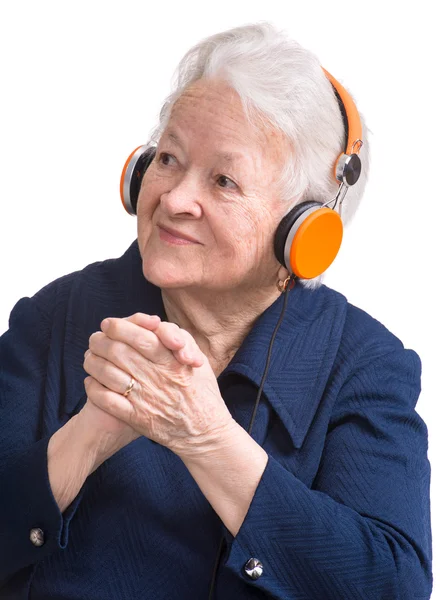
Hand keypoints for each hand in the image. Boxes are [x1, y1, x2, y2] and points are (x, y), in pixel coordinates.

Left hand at [82, 313, 234, 458]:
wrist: (205, 431)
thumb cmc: (202, 392)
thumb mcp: (198, 359)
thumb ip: (178, 338)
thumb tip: (155, 324)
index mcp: (172, 361)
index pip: (141, 337)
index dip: (120, 327)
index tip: (108, 323)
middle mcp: (157, 377)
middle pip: (119, 352)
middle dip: (101, 341)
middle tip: (94, 338)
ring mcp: (145, 398)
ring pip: (108, 374)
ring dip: (93, 362)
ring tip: (89, 357)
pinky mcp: (136, 418)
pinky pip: (107, 400)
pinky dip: (94, 389)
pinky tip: (91, 381)